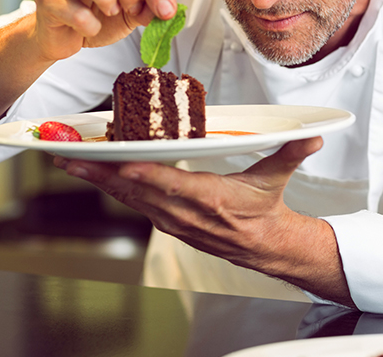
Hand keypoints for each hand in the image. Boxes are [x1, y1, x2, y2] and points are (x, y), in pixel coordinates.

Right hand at [34, 0, 176, 61]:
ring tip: (110, 13)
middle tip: (131, 9)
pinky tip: (91, 28)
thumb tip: (166, 10)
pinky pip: (69, 8)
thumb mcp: (133, 11)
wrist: (64, 37)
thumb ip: (150, 6)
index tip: (167, 10)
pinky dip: (88, 24)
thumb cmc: (98, 15)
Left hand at [53, 138, 350, 284]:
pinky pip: (136, 205)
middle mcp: (186, 213)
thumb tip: (313, 136)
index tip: (118, 164)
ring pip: (131, 200)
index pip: (172, 186)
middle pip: (138, 192)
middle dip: (101, 175)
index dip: (144, 176)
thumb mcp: (276, 179)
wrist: (264, 247)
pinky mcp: (169, 222)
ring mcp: (174, 221)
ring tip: (72, 163)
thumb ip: (291, 153)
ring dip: (100, 182)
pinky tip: (100, 177)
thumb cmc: (264, 212)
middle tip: (70, 157)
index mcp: (210, 199)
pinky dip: (115, 190)